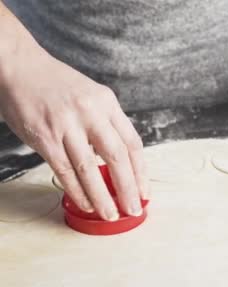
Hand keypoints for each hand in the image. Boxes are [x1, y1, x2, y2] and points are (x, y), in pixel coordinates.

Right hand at [0, 44, 147, 220]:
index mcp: (107, 102)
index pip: (132, 142)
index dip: (141, 171)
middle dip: (128, 188)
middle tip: (134, 210)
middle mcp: (90, 112)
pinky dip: (77, 191)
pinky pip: (65, 171)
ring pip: (90, 169)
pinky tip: (87, 203)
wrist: (20, 67)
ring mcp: (66, 125)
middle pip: (117, 157)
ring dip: (102, 196)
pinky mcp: (44, 137)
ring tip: (111, 214)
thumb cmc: (58, 85)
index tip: (145, 192)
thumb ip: (106, 124)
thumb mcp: (92, 96)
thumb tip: (122, 162)